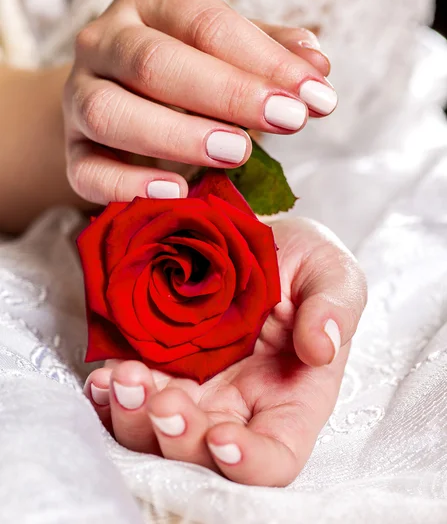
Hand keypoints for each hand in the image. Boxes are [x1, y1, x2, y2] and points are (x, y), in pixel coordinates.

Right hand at [64, 0, 336, 205]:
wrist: (120, 95)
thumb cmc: (186, 70)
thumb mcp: (229, 50)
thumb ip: (269, 53)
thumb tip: (317, 63)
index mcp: (148, 1)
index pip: (205, 23)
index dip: (264, 60)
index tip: (316, 97)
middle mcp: (104, 41)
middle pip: (153, 62)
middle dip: (225, 92)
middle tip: (286, 120)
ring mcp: (80, 97)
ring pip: (111, 113)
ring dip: (177, 135)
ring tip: (236, 154)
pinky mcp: (73, 152)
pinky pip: (88, 172)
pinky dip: (129, 186)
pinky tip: (177, 194)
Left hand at [84, 218, 365, 485]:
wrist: (252, 236)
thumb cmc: (300, 260)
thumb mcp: (330, 271)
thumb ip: (336, 307)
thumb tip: (321, 348)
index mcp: (291, 396)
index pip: (276, 457)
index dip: (249, 465)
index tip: (222, 439)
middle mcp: (238, 404)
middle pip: (203, 455)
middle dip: (177, 439)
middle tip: (163, 401)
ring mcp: (193, 386)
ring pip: (155, 432)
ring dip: (134, 417)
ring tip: (123, 377)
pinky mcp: (158, 364)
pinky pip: (127, 397)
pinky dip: (108, 397)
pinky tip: (104, 375)